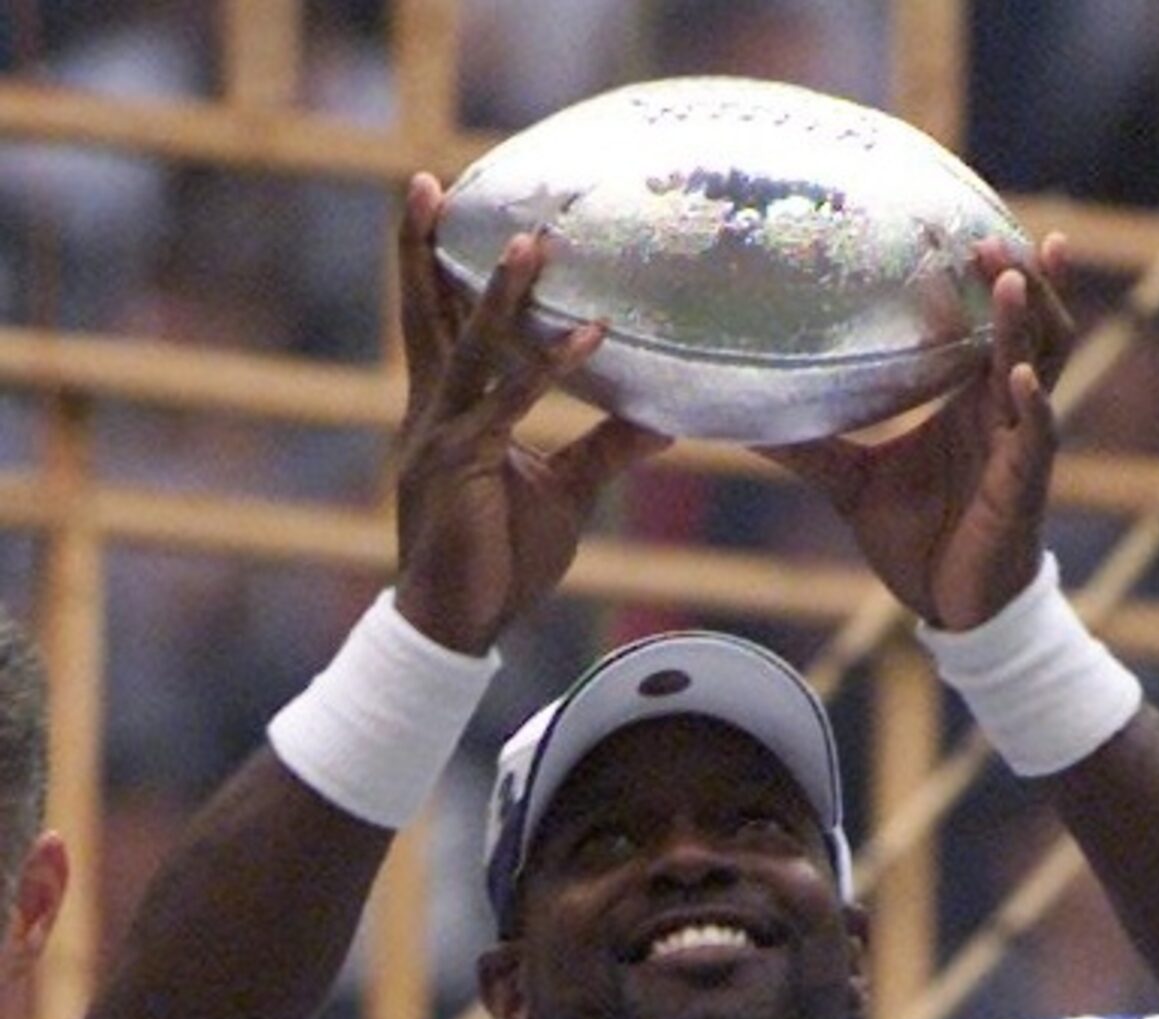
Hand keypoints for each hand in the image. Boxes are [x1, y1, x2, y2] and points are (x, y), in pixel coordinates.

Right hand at [394, 172, 669, 651]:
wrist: (458, 627)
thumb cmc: (501, 561)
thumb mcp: (565, 492)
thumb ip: (606, 447)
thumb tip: (662, 415)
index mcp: (447, 413)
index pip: (437, 324)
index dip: (435, 265)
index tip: (438, 204)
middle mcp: (433, 414)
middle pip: (427, 316)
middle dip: (425, 248)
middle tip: (429, 180)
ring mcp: (440, 439)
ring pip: (470, 351)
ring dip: (504, 296)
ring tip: (534, 243)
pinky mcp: (459, 469)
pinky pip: (507, 409)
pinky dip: (547, 372)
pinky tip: (587, 340)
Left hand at [760, 233, 1072, 628]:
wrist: (951, 608)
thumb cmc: (916, 541)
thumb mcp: (849, 484)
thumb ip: (806, 449)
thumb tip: (741, 423)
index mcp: (968, 400)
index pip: (984, 323)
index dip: (981, 278)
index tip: (961, 227)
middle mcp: (1001, 411)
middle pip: (1027, 326)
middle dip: (1015, 279)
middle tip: (988, 235)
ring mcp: (1020, 446)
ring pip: (1041, 366)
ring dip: (1028, 323)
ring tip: (1010, 280)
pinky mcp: (1023, 488)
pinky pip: (1037, 438)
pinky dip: (1033, 407)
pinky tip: (1017, 379)